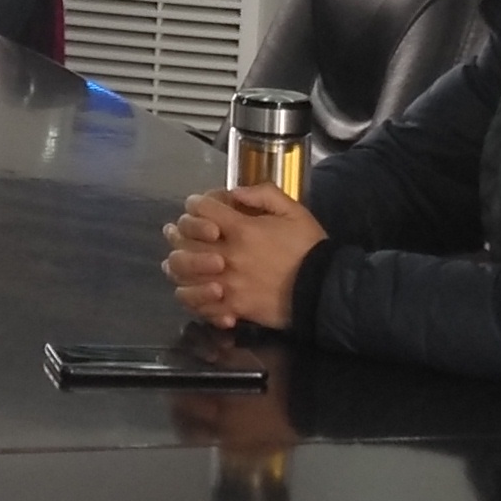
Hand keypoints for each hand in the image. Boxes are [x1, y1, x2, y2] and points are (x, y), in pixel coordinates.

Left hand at [164, 186, 322, 330]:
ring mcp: (227, 284)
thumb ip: (263, 194)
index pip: (200, 208)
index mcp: (241, 229)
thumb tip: (235, 193)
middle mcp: (227, 256)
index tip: (201, 205)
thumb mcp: (293, 210)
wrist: (323, 289)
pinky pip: (199, 305)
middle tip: (177, 231)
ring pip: (183, 274)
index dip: (197, 202)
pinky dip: (194, 297)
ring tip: (177, 261)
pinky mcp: (232, 308)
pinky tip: (196, 289)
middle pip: (183, 240)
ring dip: (177, 265)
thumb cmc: (309, 248)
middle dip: (178, 231)